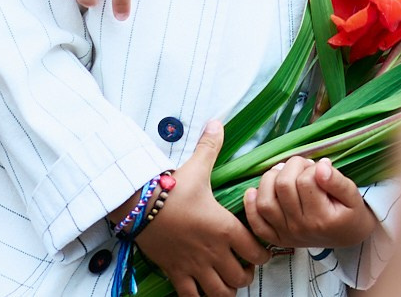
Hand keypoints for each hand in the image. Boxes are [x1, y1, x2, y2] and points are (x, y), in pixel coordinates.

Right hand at [134, 121, 271, 296]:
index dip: (263, 254)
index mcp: (225, 228)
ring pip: (220, 293)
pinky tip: (201, 290)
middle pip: (241, 278)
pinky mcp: (175, 273)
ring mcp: (194, 266)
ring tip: (224, 279)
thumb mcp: (195, 167)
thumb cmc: (171, 188)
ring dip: (226, 289)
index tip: (259, 249)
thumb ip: (210, 146)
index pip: (257, 252)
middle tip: (242, 265)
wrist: (138, 204)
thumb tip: (217, 122)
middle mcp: (213, 251)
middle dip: (246, 275)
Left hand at [243, 156, 376, 250]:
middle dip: (292, 166)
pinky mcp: (277, 238)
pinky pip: (256, 222)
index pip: (306, 180)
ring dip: (270, 179)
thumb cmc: (350, 213)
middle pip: (283, 186)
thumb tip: (321, 166)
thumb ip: (337, 181)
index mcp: (321, 218)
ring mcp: (286, 234)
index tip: (320, 168)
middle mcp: (300, 228)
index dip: (311, 166)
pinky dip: (250, 205)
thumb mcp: (353, 196)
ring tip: (284, 173)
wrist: (348, 236)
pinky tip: (254, 190)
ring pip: (265, 201)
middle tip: (304, 166)